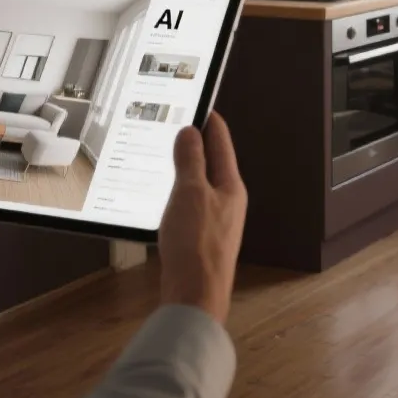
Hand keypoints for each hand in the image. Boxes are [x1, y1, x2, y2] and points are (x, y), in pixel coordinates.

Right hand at [158, 112, 246, 324]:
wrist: (195, 294)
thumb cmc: (196, 244)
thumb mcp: (190, 192)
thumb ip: (190, 161)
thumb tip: (190, 132)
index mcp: (231, 186)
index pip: (222, 142)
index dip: (210, 121)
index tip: (200, 103)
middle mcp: (228, 201)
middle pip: (213, 163)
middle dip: (198, 143)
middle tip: (180, 123)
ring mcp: (216, 221)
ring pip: (201, 185)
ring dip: (187, 168)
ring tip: (170, 153)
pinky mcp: (202, 238)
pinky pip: (192, 205)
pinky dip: (179, 193)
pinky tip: (167, 196)